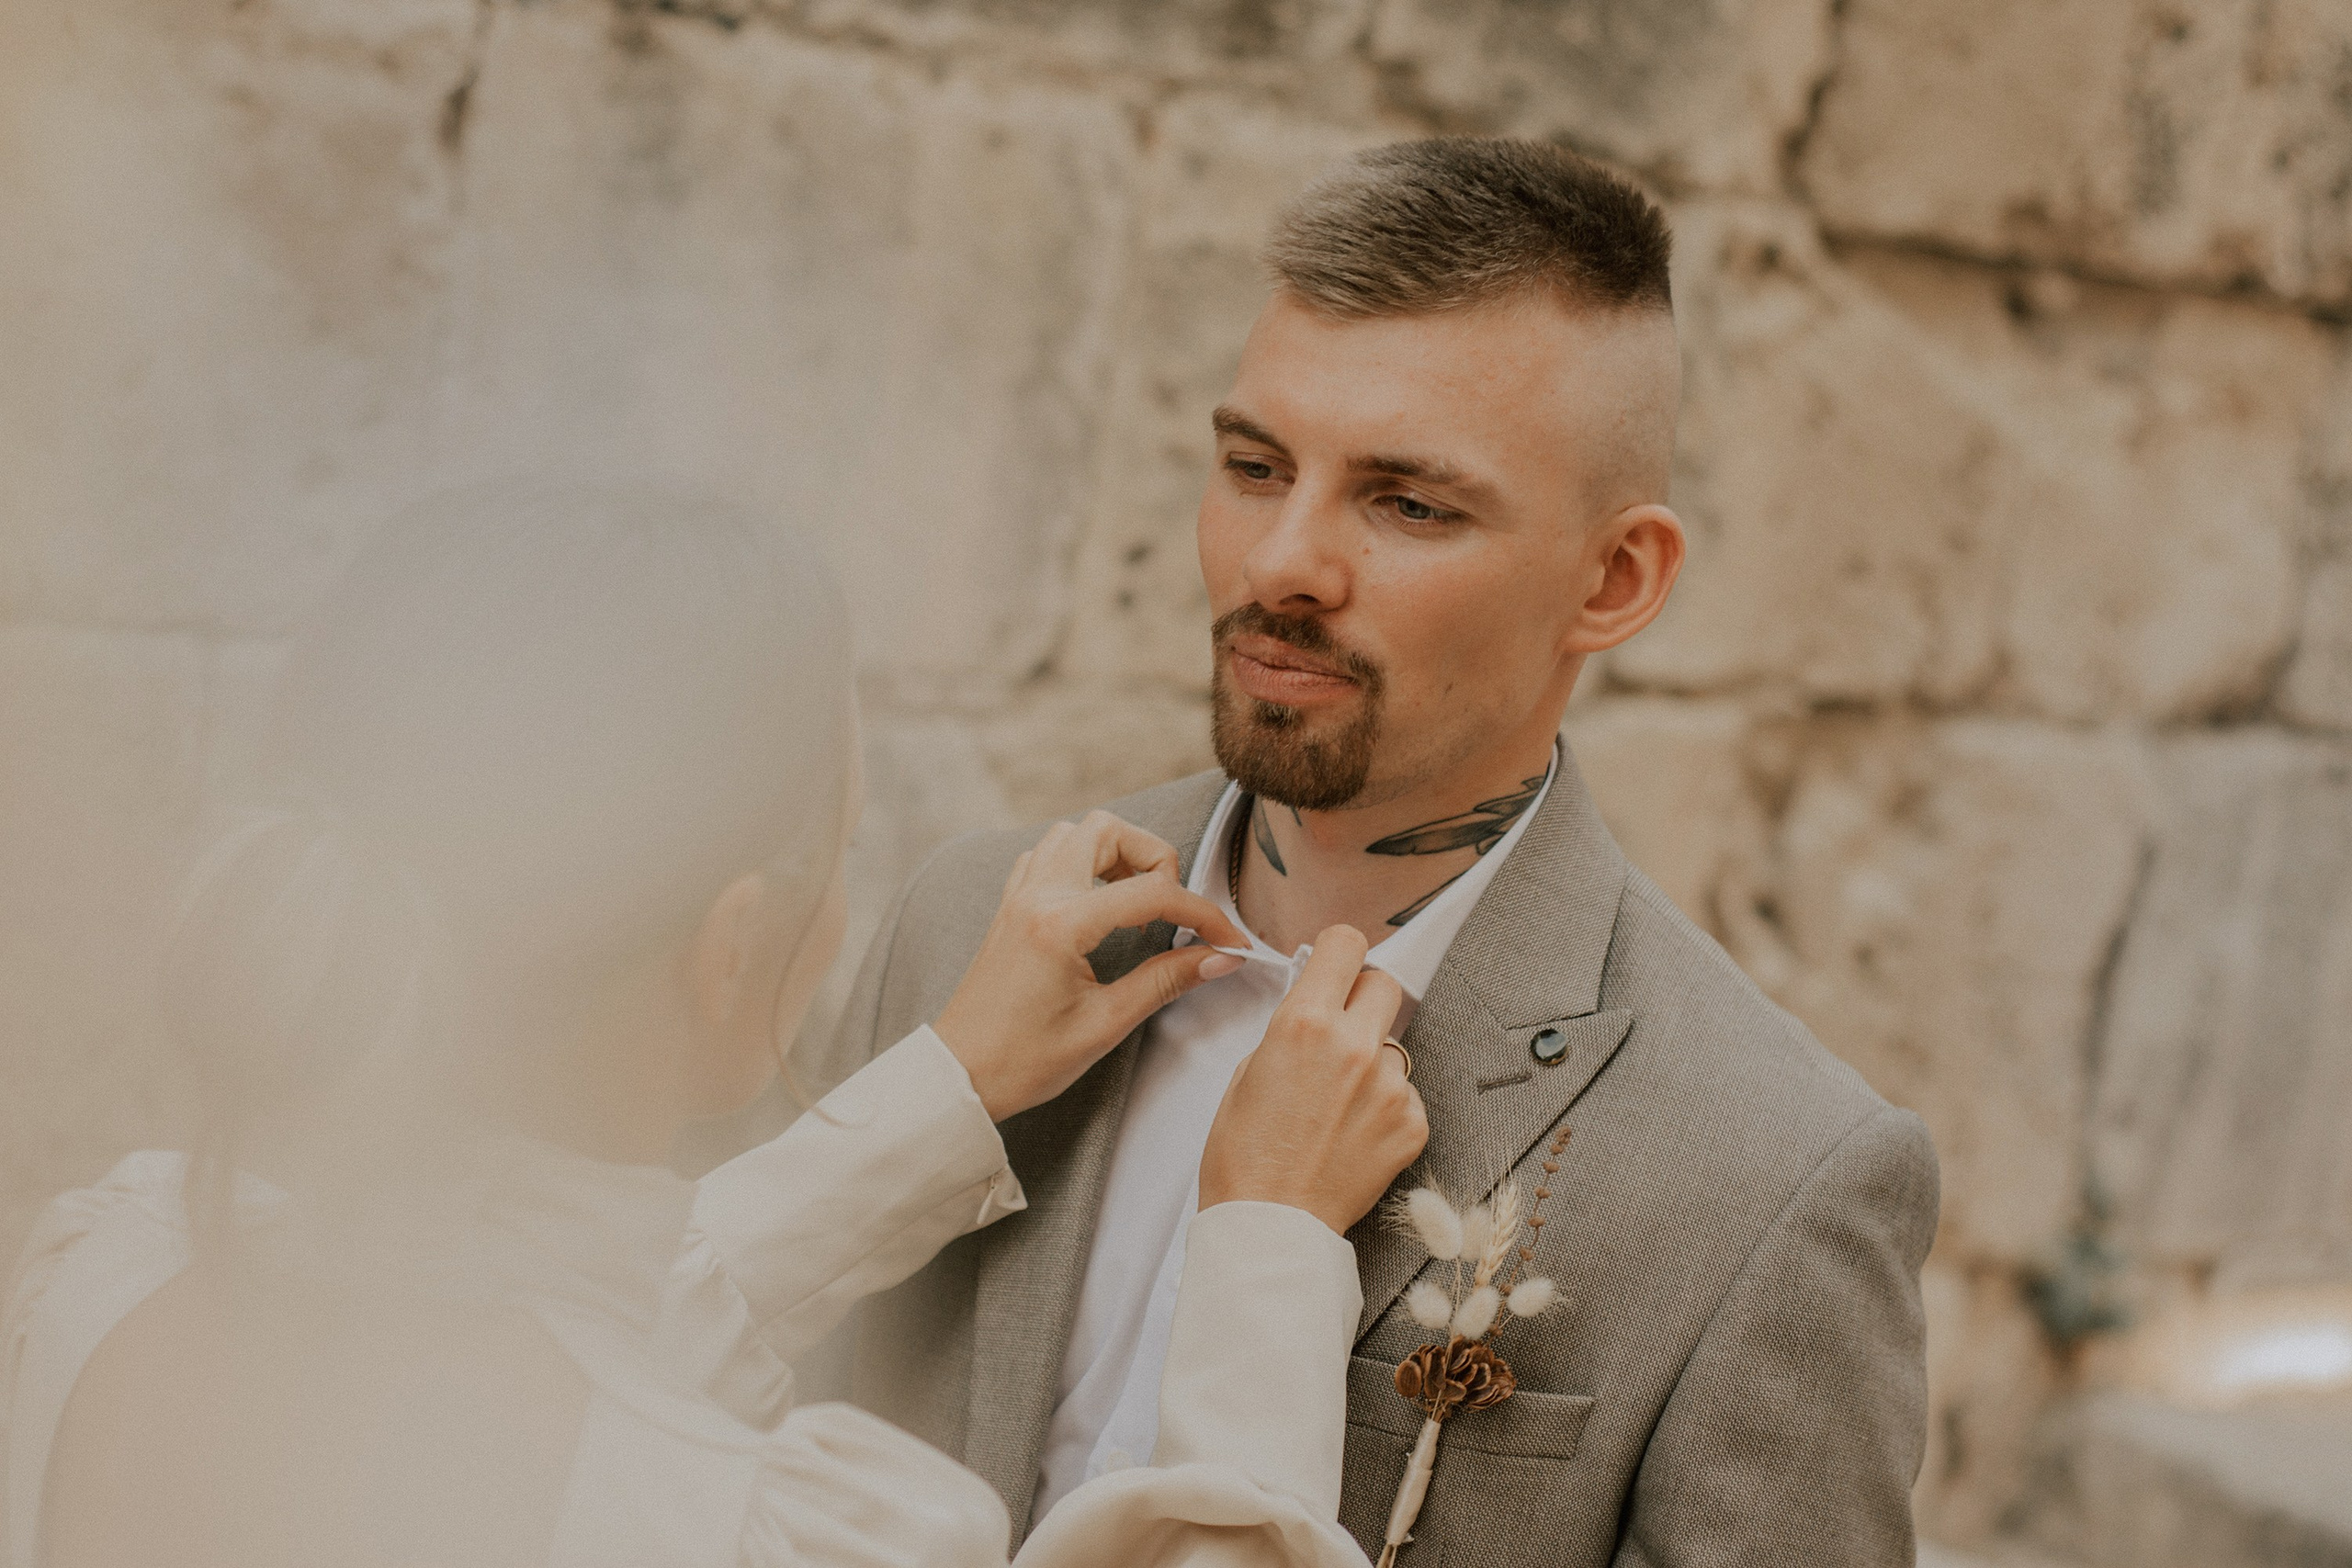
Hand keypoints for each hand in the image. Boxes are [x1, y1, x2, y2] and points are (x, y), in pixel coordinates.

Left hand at [935, 811, 1249, 1121]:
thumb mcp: (1104, 1026)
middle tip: (1171, 908)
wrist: (960, 1076)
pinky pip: (1047, 856)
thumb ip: (1164, 982)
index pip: (1152, 893)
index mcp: (1061, 924)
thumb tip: (1219, 959)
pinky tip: (1097, 903)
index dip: (1203, 915)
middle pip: (1107, 829)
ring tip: (1137, 902)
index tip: (1230, 941)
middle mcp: (1037, 896)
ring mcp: (1019, 897)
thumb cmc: (1023, 1060)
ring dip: (1115, 853)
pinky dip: (1081, 864)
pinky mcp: (1010, 908)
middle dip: (1154, 857)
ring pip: (1074, 833)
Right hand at [1198, 925, 1428, 1234]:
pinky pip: (1406, 1094)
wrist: (1270, 1226)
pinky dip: (1385, 1108)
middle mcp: (1355, 1046)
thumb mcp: (1246, 1074)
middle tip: (1341, 1030)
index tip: (1335, 968)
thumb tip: (1316, 1014)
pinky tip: (1353, 1133)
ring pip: (1394, 1046)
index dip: (1338, 954)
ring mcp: (1390, 1088)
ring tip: (1337, 1105)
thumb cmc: (1243, 1158)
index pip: (1346, 944)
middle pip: (1383, 984)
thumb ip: (1289, 1031)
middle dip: (1362, 999)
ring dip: (1372, 1063)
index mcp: (1305, 1024)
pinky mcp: (1412, 1125)